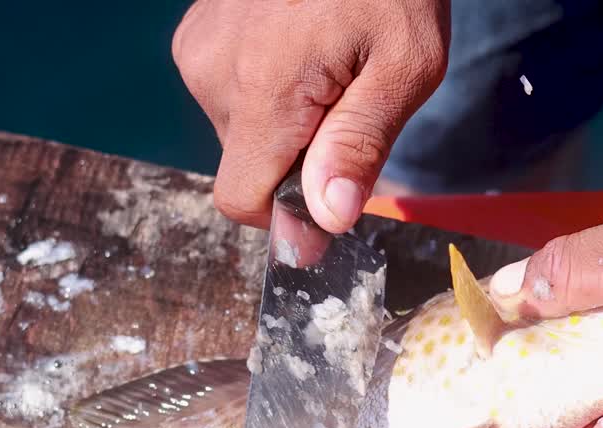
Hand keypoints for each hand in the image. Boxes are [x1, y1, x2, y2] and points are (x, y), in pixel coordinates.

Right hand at [172, 0, 450, 231]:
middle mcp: (213, 73)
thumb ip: (360, 145)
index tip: (330, 202)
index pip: (241, 200)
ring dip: (285, 122)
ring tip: (328, 62)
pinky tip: (300, 47)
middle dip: (299, 157)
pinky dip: (267, 90)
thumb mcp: (406, 65)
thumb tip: (327, 219)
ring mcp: (198, 49)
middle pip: (247, 165)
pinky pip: (228, 93)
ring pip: (240, 131)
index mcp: (262, 90)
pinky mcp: (196, 33)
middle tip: (350, 98)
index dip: (286, 217)